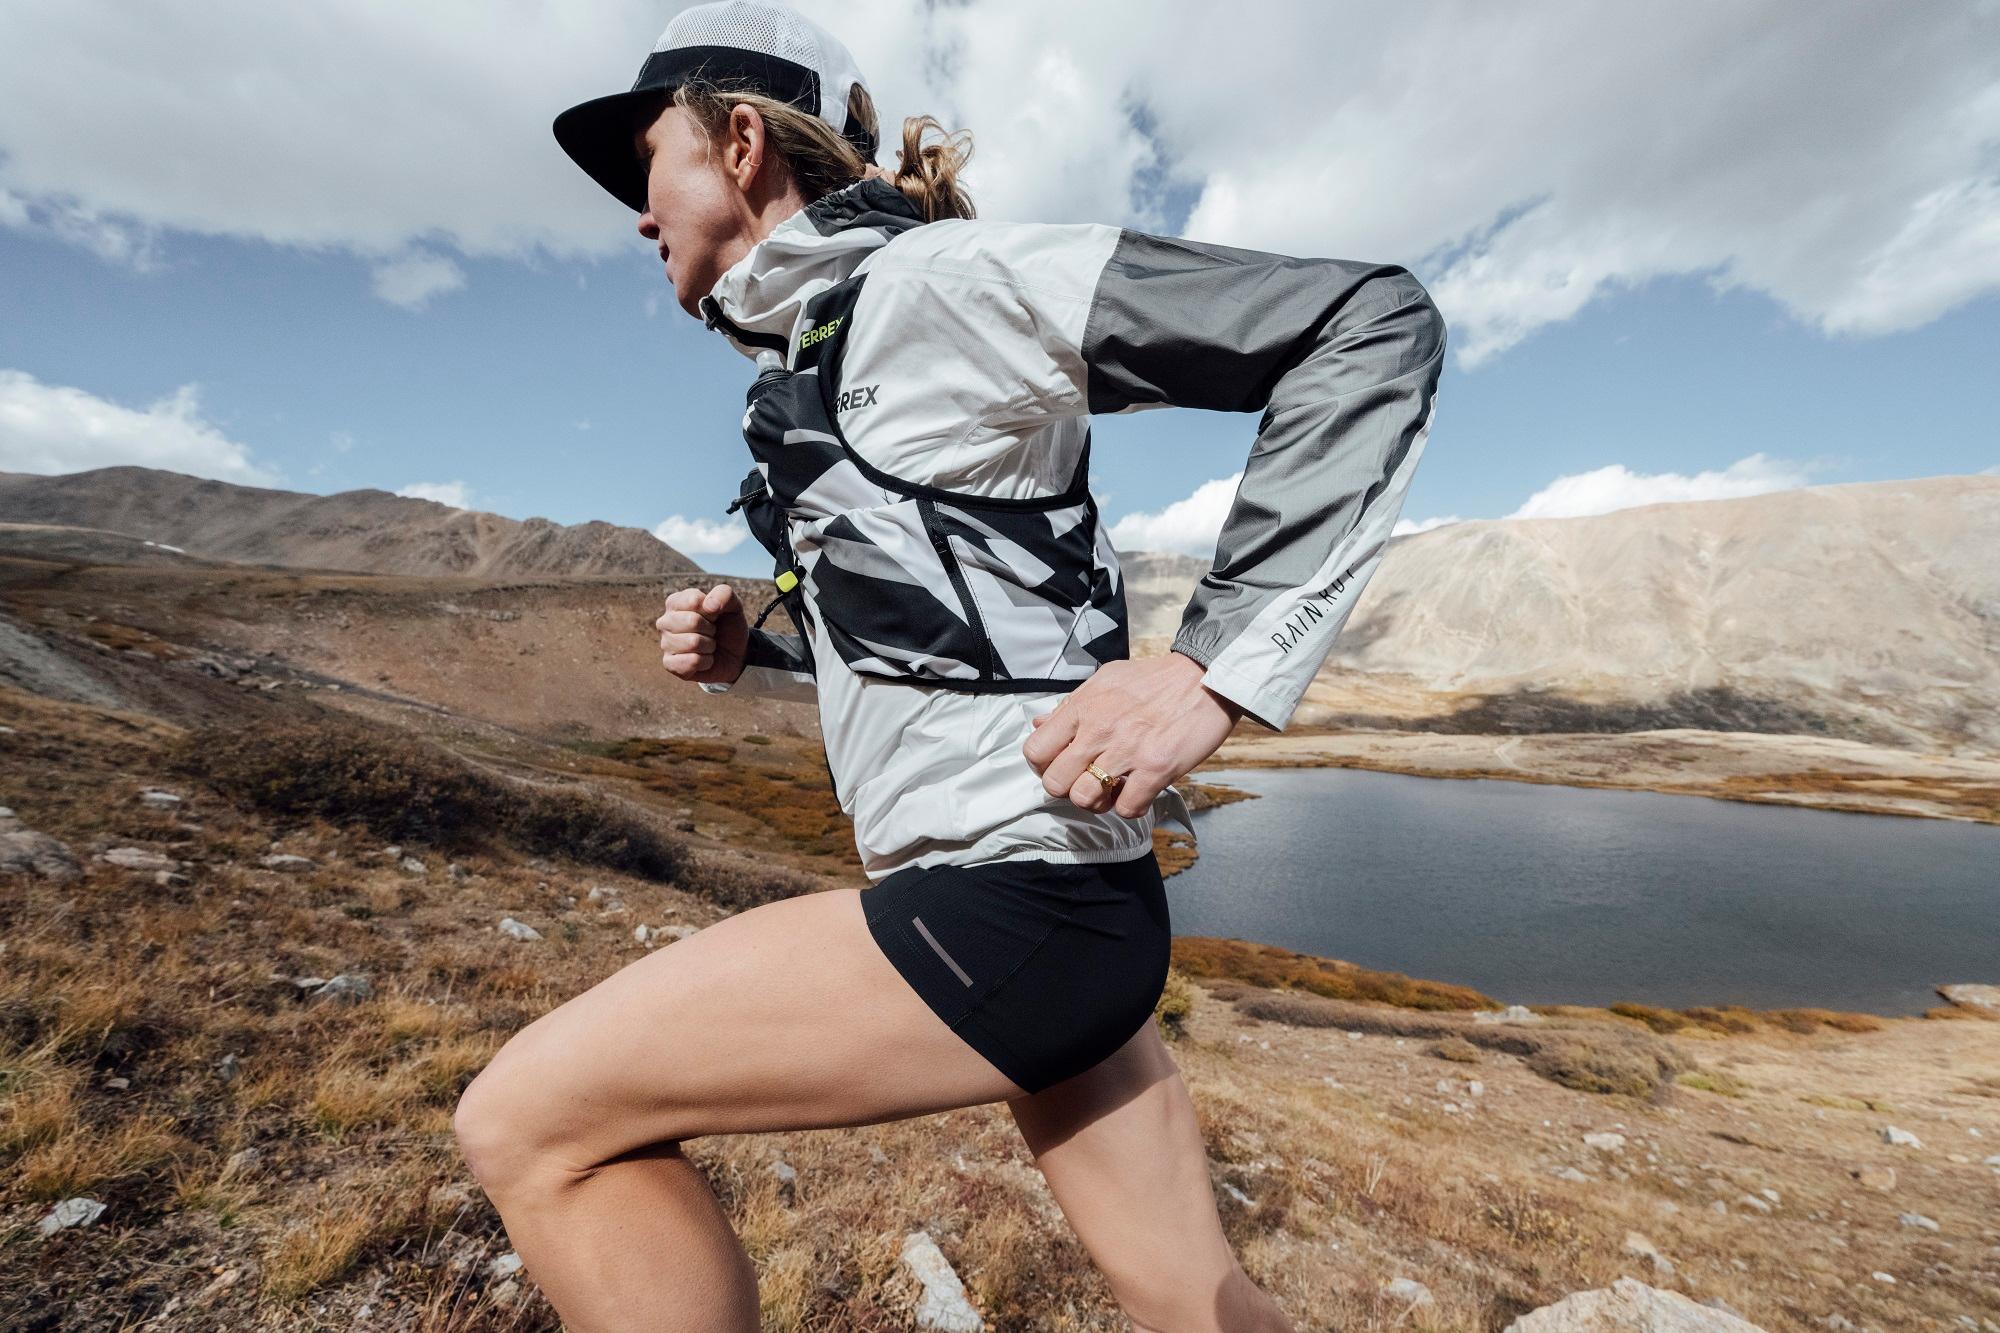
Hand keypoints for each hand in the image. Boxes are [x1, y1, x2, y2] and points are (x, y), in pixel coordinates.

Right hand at [656, 583, 748, 684]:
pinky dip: (706, 661)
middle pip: (692, 621)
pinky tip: (704, 660)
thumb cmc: (728, 626)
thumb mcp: (733, 605)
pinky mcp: (669, 664)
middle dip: (711, 629)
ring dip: (709, 646)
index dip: (712, 610)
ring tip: (708, 645)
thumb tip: (709, 606)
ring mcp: (665, 643)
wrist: (734, 655)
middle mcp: (665, 621)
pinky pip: (692, 661)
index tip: (714, 616)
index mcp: (676, 602)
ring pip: (693, 642)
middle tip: (712, 633)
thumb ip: (724, 594)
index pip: (694, 601)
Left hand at [1022, 652, 1244, 816]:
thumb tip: (1039, 724)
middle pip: (1055, 783)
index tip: (1062, 766)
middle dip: (1068, 789)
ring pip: (1085, 799)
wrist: (1205, 677)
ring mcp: (1127, 750)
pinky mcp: (1156, 768)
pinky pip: (1127, 808)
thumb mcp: (1105, 681)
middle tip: (1087, 782)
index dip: (1044, 766)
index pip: (1035, 750)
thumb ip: (1071, 706)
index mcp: (1083, 707)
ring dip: (1097, 802)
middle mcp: (1099, 729)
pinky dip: (1131, 807)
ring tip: (1112, 790)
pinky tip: (1138, 793)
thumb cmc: (1155, 680)